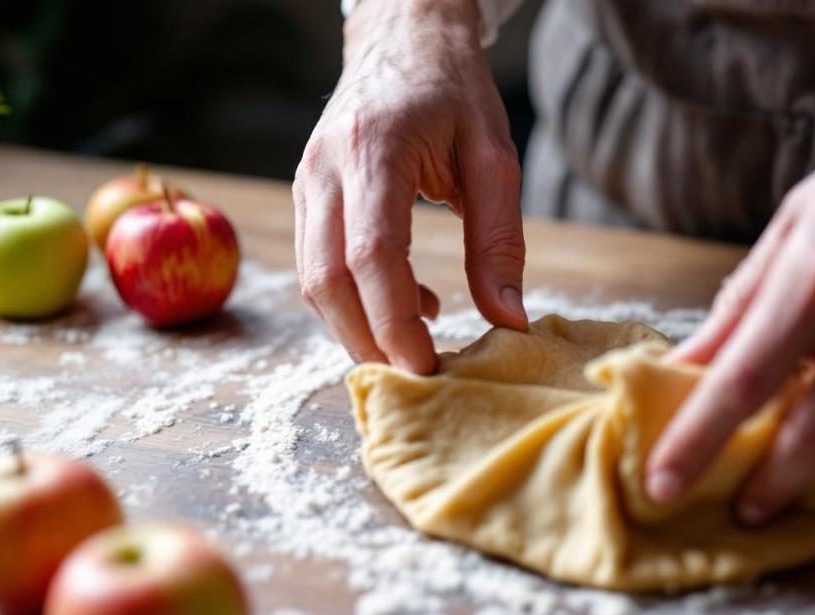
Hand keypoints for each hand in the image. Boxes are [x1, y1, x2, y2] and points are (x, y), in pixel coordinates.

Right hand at [293, 0, 527, 372]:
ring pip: (312, 281)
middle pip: (327, 281)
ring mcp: (306, 181)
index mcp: (374, 149)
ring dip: (358, 329)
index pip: (371, 256)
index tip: (430, 365)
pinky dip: (354, 303)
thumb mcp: (494, 158)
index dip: (395, 321)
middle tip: (421, 376)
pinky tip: (409, 305)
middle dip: (369, 342)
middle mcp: (326, 168)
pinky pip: (317, 266)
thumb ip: (499, 240)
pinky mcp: (306, 195)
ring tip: (419, 345)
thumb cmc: (453, 91)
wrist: (403, 37)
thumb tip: (508, 318)